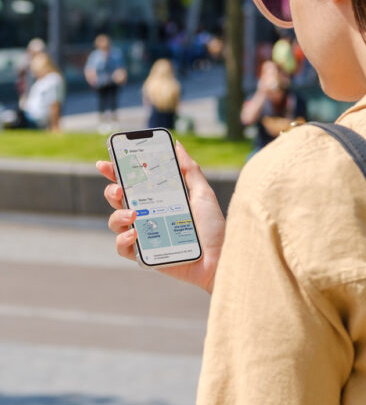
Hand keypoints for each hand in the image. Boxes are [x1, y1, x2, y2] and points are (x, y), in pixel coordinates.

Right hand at [96, 141, 225, 293]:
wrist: (220, 258)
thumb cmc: (213, 228)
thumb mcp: (203, 194)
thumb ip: (190, 170)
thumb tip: (177, 146)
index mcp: (158, 199)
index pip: (132, 183)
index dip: (115, 172)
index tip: (105, 163)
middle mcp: (148, 216)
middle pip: (118, 200)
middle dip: (112, 190)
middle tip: (119, 188)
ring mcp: (144, 236)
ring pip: (115, 221)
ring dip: (118, 214)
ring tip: (133, 213)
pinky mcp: (144, 256)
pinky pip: (122, 247)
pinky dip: (122, 239)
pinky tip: (134, 233)